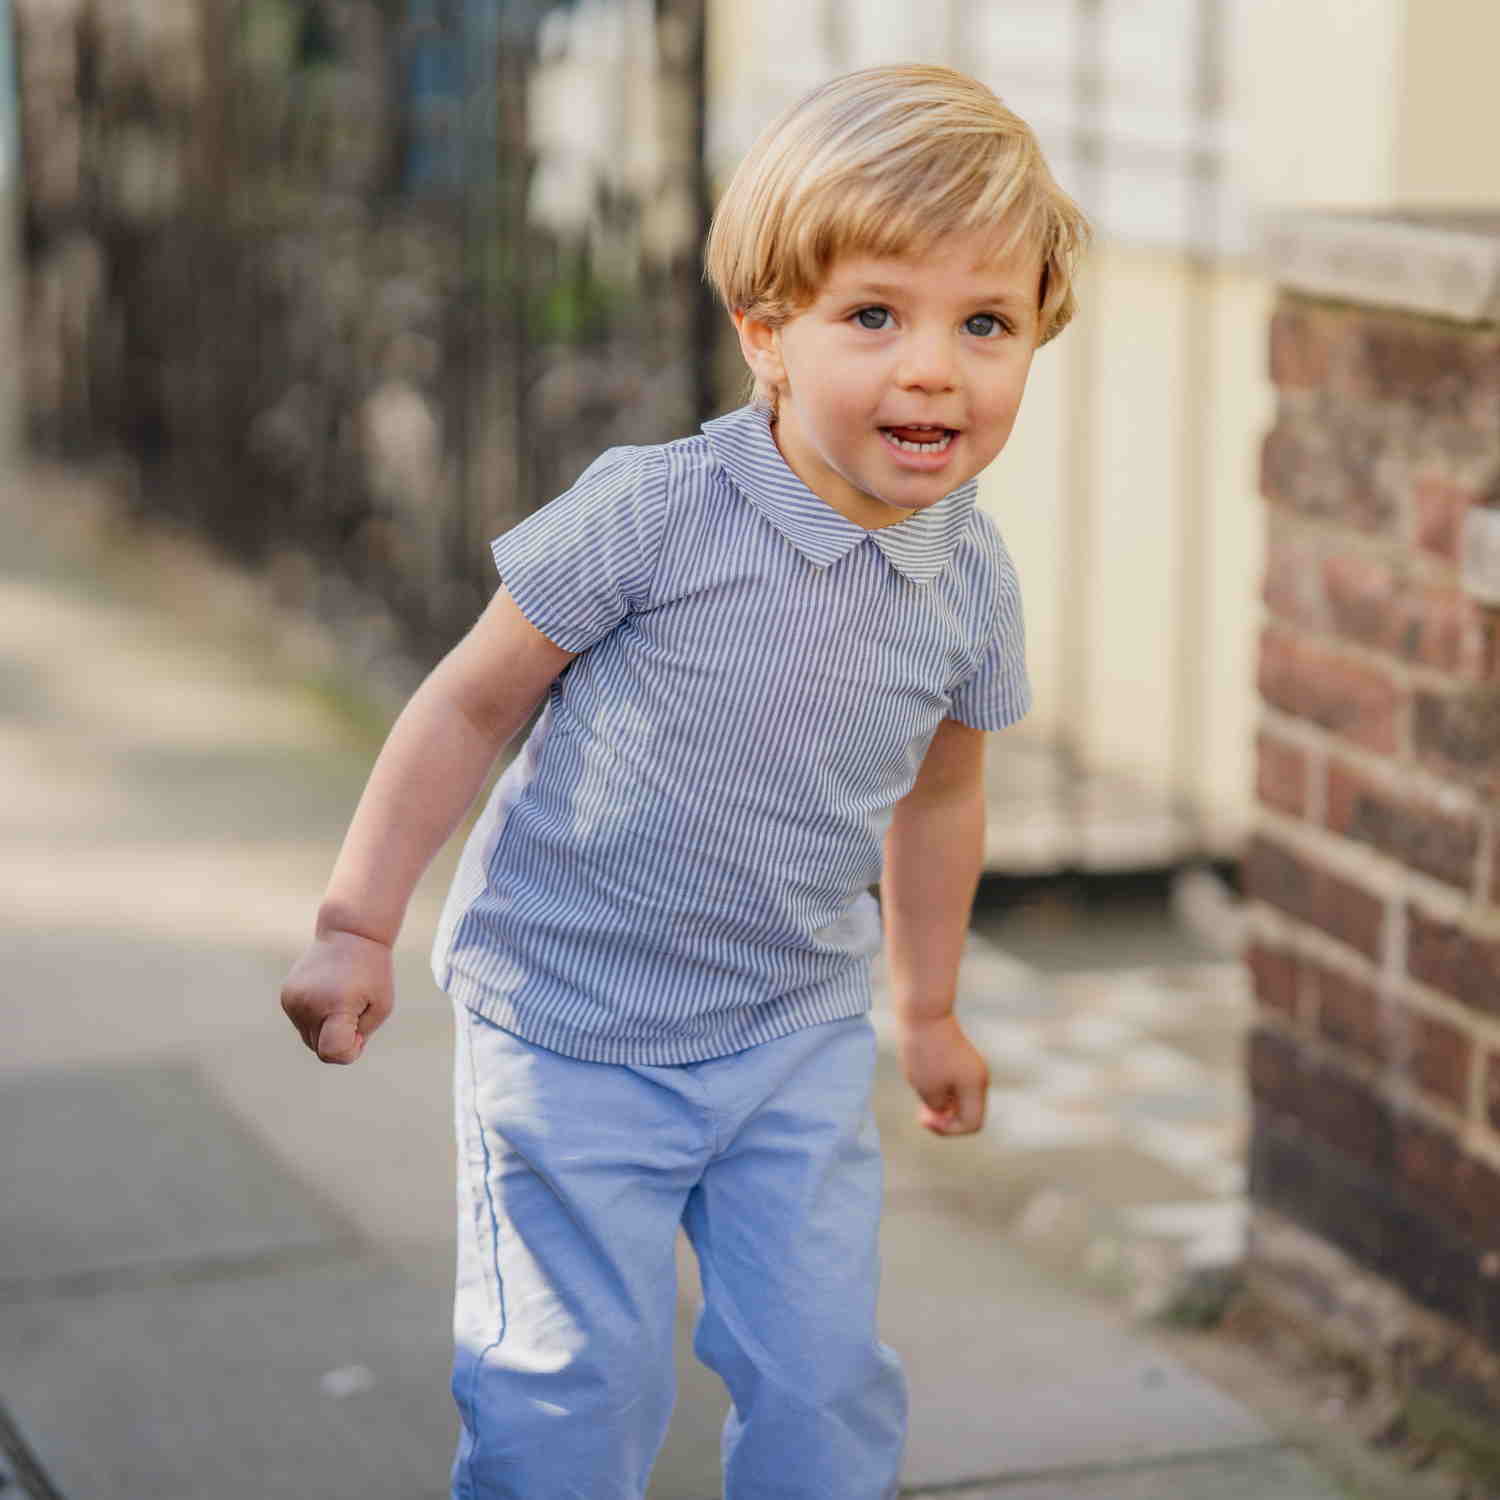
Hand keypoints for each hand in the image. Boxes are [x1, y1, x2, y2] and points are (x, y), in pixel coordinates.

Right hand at [280, 928, 393, 1063]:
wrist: (349, 933)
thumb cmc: (372, 971)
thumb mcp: (382, 1005)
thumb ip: (360, 1035)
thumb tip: (335, 1052)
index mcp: (335, 1005)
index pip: (333, 1053)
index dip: (350, 1051)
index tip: (360, 1031)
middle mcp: (308, 1004)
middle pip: (321, 1049)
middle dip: (340, 1039)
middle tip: (355, 1011)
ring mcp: (293, 1000)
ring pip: (310, 1039)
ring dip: (327, 1029)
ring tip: (341, 999)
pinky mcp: (286, 997)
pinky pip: (302, 1024)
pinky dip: (316, 1018)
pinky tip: (328, 994)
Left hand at [895, 1013, 988, 1135]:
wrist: (923, 1013)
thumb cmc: (924, 1051)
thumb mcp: (926, 1089)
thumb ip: (939, 1109)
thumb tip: (945, 1111)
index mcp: (975, 1086)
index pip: (972, 1124)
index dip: (948, 1130)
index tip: (925, 1117)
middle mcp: (979, 1078)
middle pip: (969, 1114)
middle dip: (946, 1119)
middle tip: (921, 1113)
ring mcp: (973, 1068)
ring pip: (963, 1100)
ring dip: (944, 1106)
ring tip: (922, 1098)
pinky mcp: (963, 1059)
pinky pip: (957, 1086)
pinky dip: (943, 1092)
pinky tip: (925, 1084)